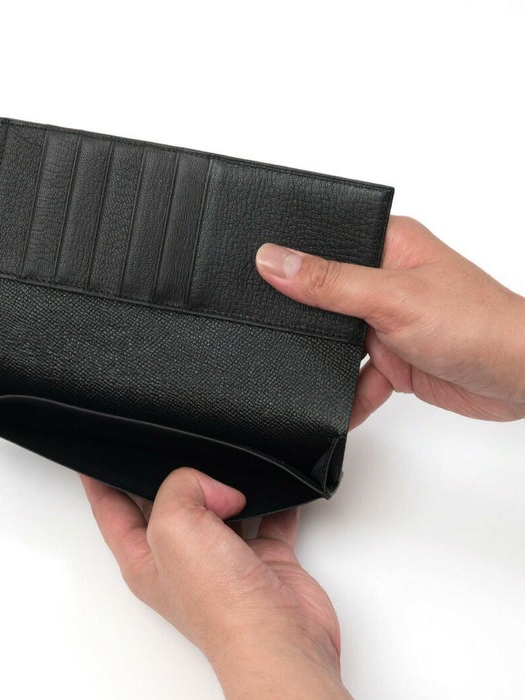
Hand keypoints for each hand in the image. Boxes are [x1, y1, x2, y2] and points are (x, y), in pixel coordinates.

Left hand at [80, 467, 423, 699]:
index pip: (110, 509)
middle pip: (165, 502)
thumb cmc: (219, 603)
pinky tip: (275, 479)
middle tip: (172, 438)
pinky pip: (268, 518)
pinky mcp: (264, 559)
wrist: (279, 641)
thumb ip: (180, 486)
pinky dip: (274, 499)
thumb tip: (215, 484)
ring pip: (218, 507)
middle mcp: (181, 558)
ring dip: (225, 482)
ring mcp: (223, 559)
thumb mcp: (174, 526)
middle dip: (168, 471)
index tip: (95, 451)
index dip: (99, 478)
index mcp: (144, 556)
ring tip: (228, 452)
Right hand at [256, 215, 524, 425]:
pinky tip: (336, 408)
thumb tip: (274, 260)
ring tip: (297, 373)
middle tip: (268, 331)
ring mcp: (388, 322)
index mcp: (387, 246)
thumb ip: (329, 283)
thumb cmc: (476, 322)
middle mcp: (385, 281)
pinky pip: (356, 378)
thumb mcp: (391, 297)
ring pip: (335, 342)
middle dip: (303, 320)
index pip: (325, 242)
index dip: (290, 256)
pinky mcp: (394, 359)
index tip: (251, 272)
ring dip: (324, 363)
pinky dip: (347, 396)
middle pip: (323, 297)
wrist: (521, 378)